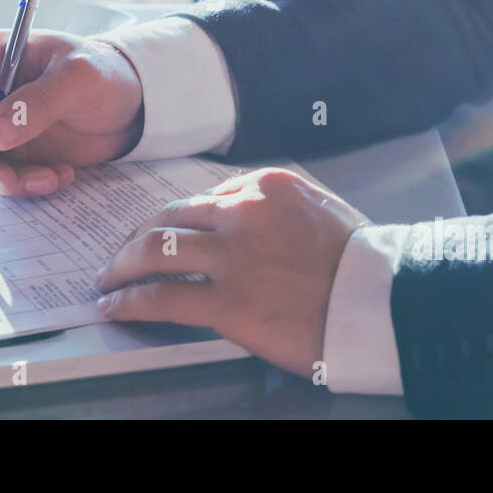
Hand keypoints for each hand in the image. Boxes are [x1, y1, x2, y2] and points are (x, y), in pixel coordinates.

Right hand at [0, 29, 144, 195]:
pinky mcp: (14, 151)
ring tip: (51, 177)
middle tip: (10, 181)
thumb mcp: (79, 78)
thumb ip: (39, 102)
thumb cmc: (106, 74)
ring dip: (7, 180)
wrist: (133, 104)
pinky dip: (26, 185)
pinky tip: (60, 175)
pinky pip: (3, 177)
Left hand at [95, 167, 368, 377]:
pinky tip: (116, 307)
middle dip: (135, 237)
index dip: (171, 219)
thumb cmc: (362, 262)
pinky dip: (131, 301)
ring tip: (107, 281)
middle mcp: (244, 211)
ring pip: (155, 249)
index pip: (200, 197)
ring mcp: (234, 256)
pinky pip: (163, 296)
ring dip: (121, 266)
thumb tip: (234, 213)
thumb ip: (274, 206)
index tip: (156, 233)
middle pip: (169, 217)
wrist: (385, 303)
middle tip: (119, 256)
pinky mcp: (229, 302)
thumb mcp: (319, 208)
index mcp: (266, 185)